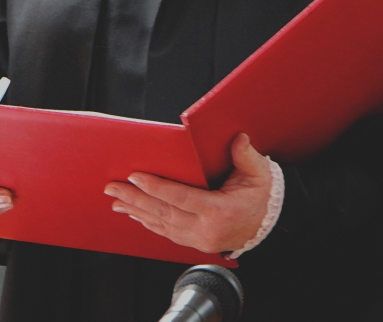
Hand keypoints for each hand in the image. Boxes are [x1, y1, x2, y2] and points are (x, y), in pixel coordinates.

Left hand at [104, 133, 271, 253]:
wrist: (269, 224)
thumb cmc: (262, 197)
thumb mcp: (259, 174)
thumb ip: (246, 156)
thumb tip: (238, 139)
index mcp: (219, 211)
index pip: (180, 198)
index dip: (156, 187)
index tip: (135, 177)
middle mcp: (206, 230)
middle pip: (163, 212)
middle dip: (134, 198)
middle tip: (112, 188)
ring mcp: (199, 240)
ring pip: (161, 224)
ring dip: (136, 211)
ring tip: (116, 200)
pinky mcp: (196, 243)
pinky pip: (167, 232)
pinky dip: (148, 222)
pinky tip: (135, 214)